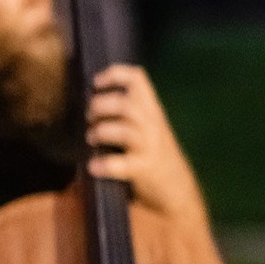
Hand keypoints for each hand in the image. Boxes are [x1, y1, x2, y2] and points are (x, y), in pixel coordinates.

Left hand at [86, 64, 205, 224]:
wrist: (177, 188)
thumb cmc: (152, 153)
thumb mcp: (146, 127)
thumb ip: (127, 113)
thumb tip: (87, 103)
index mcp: (151, 110)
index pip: (137, 80)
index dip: (115, 75)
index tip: (96, 82)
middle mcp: (153, 125)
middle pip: (126, 105)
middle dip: (101, 107)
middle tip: (90, 116)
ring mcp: (150, 147)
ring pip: (124, 131)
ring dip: (100, 132)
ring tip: (91, 138)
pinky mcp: (145, 169)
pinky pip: (122, 164)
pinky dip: (104, 164)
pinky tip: (93, 166)